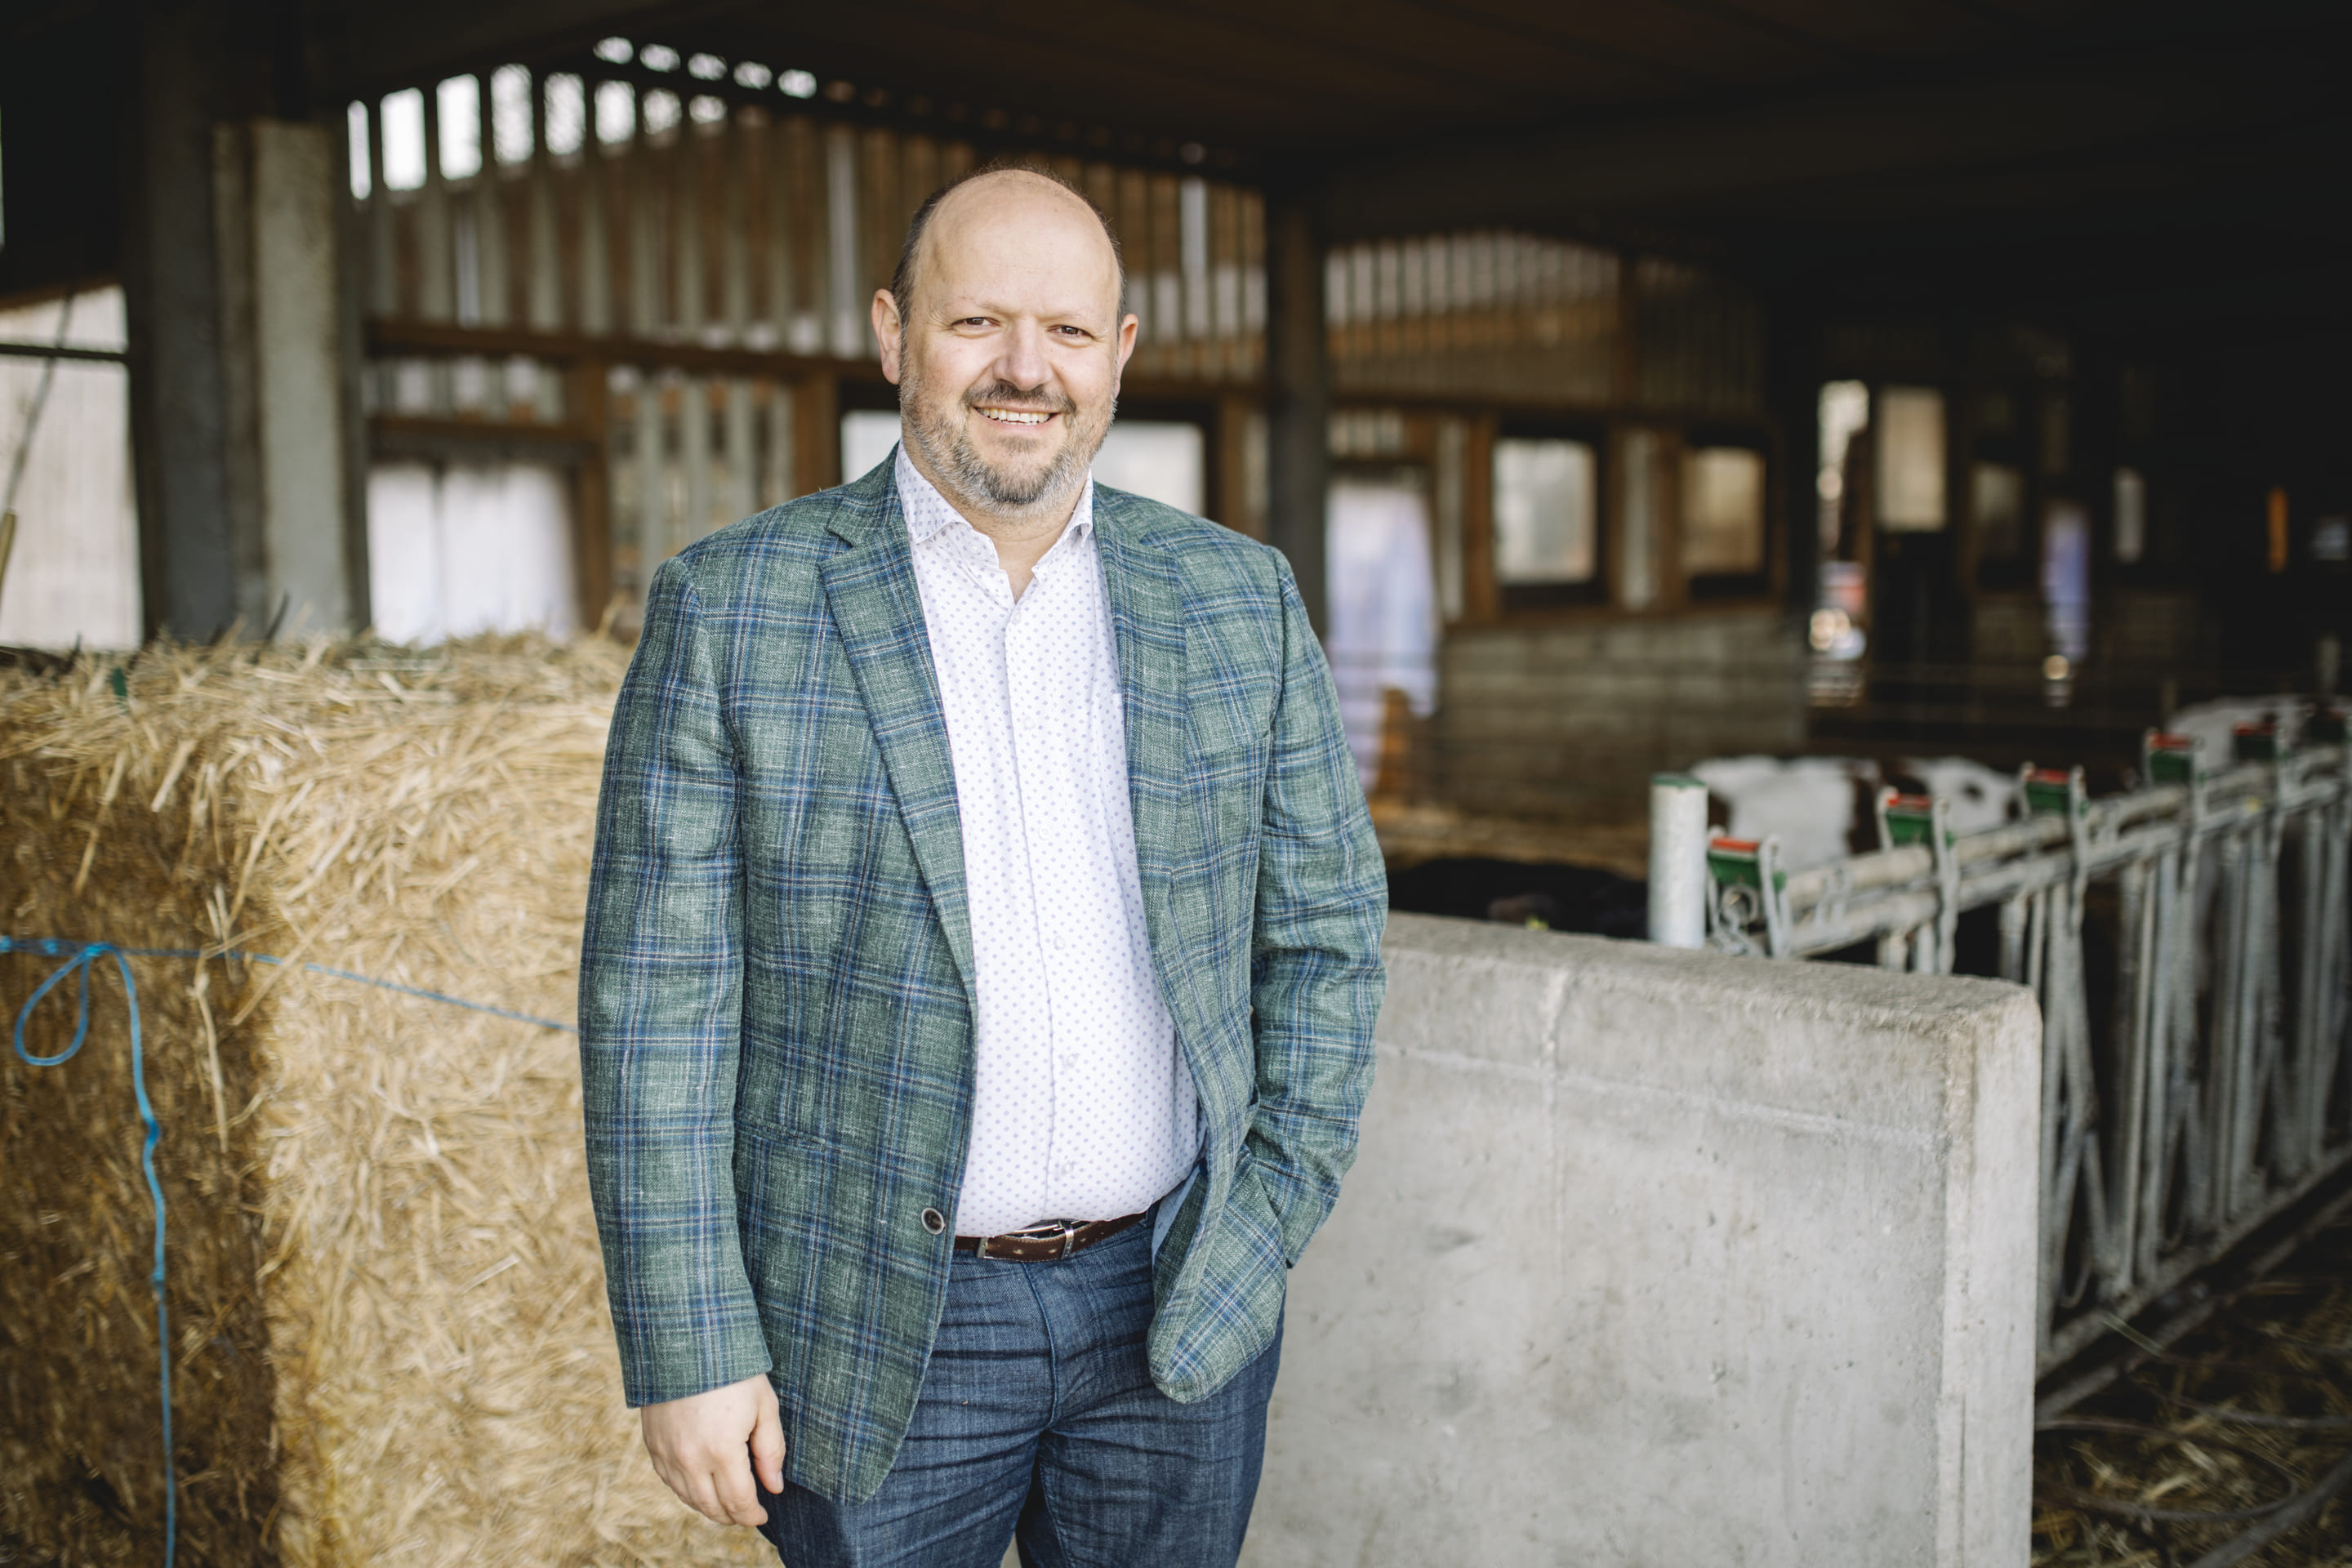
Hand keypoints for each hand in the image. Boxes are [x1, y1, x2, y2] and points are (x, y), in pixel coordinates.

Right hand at [639, 1373, 786, 1525]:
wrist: (686, 1340)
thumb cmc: (733, 1370)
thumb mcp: (764, 1406)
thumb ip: (771, 1451)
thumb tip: (774, 1487)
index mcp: (722, 1451)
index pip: (739, 1502)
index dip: (752, 1515)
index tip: (763, 1515)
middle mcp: (690, 1459)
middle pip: (712, 1507)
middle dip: (732, 1516)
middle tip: (747, 1514)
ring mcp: (667, 1454)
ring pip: (689, 1498)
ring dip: (709, 1507)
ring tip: (727, 1504)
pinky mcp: (652, 1444)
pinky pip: (669, 1481)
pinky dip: (687, 1491)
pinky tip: (701, 1485)